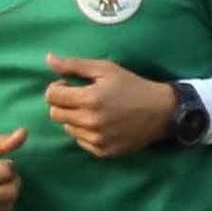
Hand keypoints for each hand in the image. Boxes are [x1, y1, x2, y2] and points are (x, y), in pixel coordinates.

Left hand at [43, 53, 175, 157]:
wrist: (163, 112)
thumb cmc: (133, 86)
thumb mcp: (106, 69)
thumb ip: (75, 65)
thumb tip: (48, 59)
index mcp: (89, 99)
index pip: (51, 96)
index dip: (57, 88)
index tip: (71, 86)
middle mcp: (90, 121)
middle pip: (55, 114)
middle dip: (63, 104)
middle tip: (81, 99)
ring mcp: (97, 139)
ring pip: (67, 128)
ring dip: (75, 119)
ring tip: (94, 112)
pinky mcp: (103, 151)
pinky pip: (81, 141)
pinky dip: (86, 133)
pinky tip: (103, 125)